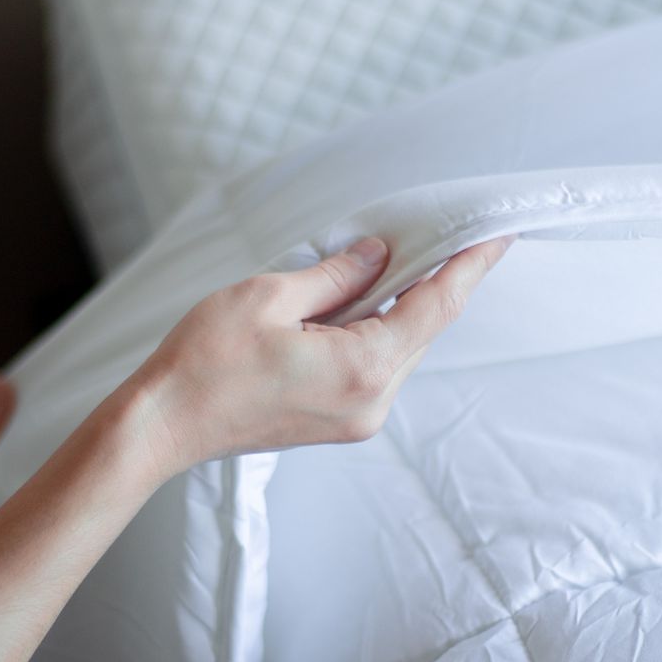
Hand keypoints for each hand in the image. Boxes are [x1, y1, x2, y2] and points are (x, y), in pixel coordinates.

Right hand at [124, 235, 510, 480]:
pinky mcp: (344, 421)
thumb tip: (379, 254)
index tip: (498, 236)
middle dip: (432, 281)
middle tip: (442, 234)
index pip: (436, 307)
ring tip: (387, 263)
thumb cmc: (204, 363)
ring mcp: (361, 417)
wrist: (163, 426)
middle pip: (423, 329)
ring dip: (399, 306)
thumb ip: (336, 275)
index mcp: (363, 368)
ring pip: (401, 347)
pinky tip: (359, 303)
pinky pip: (378, 365)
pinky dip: (377, 331)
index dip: (470, 267)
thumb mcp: (269, 296)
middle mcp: (373, 401)